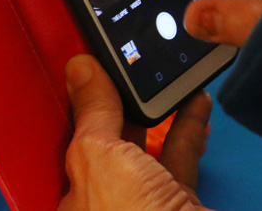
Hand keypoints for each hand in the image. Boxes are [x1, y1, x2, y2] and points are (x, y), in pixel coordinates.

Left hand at [59, 55, 211, 210]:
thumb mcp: (101, 155)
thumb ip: (93, 112)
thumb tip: (80, 70)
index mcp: (72, 195)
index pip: (68, 138)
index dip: (75, 104)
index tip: (84, 69)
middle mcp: (106, 199)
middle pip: (107, 138)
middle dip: (116, 102)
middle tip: (124, 65)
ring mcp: (144, 202)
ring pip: (147, 145)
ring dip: (157, 110)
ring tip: (160, 77)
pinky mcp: (180, 204)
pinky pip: (180, 156)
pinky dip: (188, 127)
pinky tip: (193, 102)